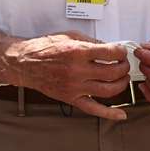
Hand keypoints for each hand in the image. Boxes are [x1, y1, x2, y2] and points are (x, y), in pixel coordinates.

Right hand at [11, 30, 130, 119]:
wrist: (25, 63)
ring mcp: (74, 87)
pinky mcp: (71, 98)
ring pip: (108, 91)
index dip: (121, 52)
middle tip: (124, 64)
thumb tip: (109, 48)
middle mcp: (77, 71)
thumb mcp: (70, 36)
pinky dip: (109, 114)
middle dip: (123, 67)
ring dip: (121, 84)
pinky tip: (121, 114)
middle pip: (112, 72)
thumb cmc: (44, 48)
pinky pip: (93, 109)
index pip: (110, 53)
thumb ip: (91, 42)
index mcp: (78, 52)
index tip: (121, 52)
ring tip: (122, 78)